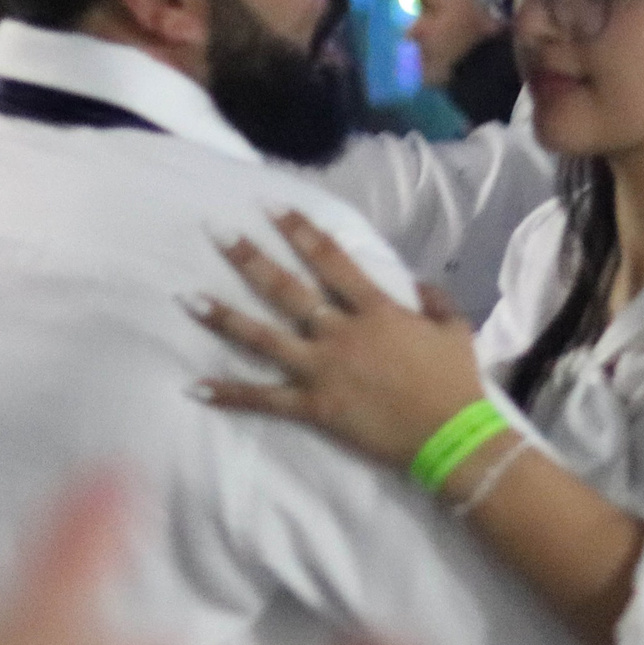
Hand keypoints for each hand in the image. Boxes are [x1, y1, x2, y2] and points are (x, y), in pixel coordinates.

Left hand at [190, 211, 487, 467]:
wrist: (453, 438)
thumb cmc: (456, 383)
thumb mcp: (454, 329)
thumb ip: (433, 298)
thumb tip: (415, 282)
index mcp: (375, 309)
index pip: (330, 259)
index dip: (299, 230)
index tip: (270, 206)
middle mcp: (341, 333)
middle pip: (285, 290)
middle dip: (249, 258)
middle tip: (216, 231)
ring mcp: (323, 370)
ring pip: (263, 339)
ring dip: (223, 317)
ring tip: (187, 298)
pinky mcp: (314, 408)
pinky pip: (263, 399)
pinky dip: (228, 394)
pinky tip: (193, 388)